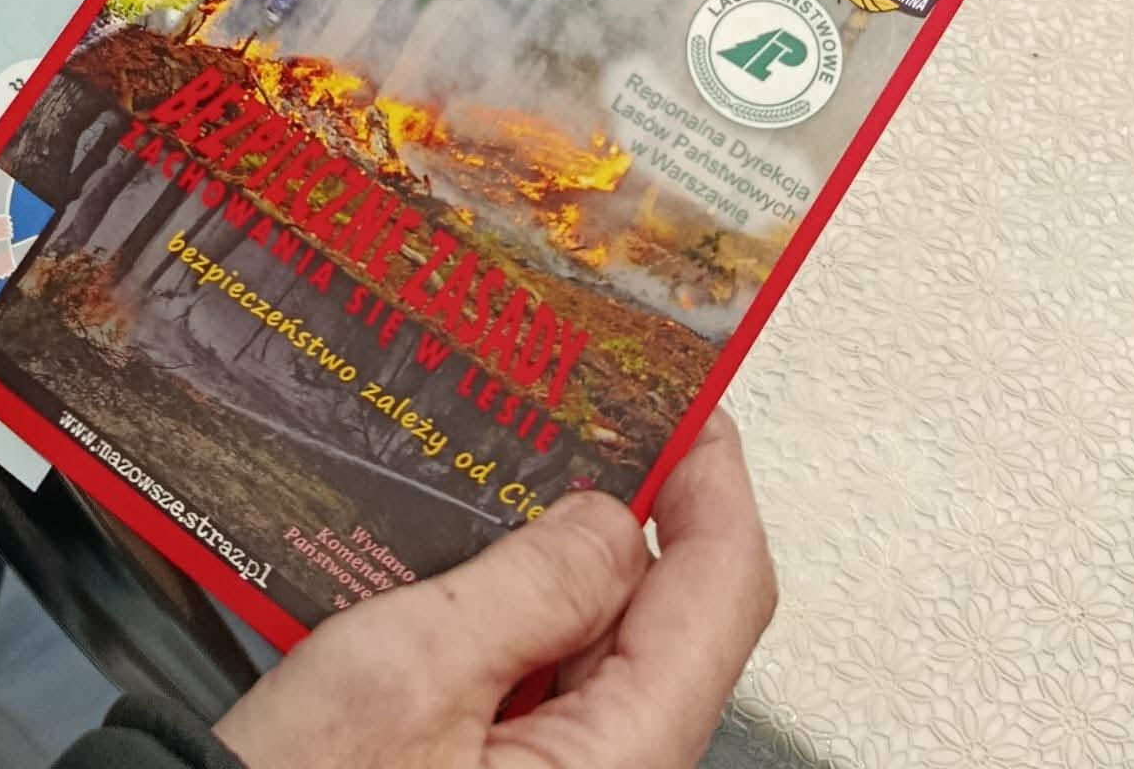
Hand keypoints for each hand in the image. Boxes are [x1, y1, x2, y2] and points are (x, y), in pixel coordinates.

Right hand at [215, 411, 775, 768]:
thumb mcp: (411, 669)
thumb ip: (529, 584)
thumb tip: (607, 515)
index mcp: (621, 759)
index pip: (722, 593)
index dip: (713, 482)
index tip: (688, 400)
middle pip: (669, 615)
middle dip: (631, 505)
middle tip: (587, 409)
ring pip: (606, 643)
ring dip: (568, 554)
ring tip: (518, 466)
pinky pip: (550, 679)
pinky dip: (525, 608)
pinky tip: (475, 559)